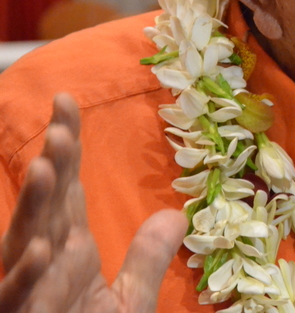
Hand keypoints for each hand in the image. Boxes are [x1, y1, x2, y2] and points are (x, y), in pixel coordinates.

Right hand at [0, 93, 186, 311]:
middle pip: (47, 207)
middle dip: (53, 166)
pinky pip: (18, 297)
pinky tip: (42, 249)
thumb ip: (146, 258)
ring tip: (48, 168)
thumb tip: (175, 214)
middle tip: (61, 124)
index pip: (68, 190)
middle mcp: (43, 264)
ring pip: (24, 245)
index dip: (68, 147)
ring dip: (34, 209)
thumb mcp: (127, 301)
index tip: (67, 103)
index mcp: (66, 251)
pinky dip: (27, 276)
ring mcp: (27, 292)